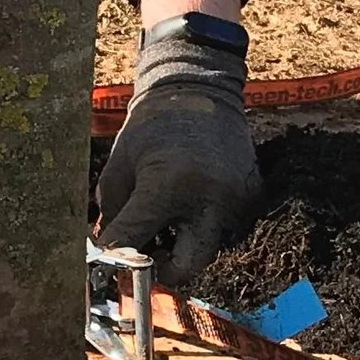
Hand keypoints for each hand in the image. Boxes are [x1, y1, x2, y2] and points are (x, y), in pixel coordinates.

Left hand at [97, 1, 261, 282]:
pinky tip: (189, 200)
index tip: (108, 265)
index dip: (117, 258)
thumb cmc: (153, 126)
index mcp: (169, 185)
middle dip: (162, 270)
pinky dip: (201, 224)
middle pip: (186, 267)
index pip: (137, 241)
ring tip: (166, 217)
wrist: (199, 89)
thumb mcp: (121, 166)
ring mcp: (237, 200)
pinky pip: (223, 228)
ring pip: (205, 249)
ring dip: (181, 244)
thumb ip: (113, 214)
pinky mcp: (252, 197)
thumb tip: (108, 254)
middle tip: (144, 258)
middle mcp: (210, 198)